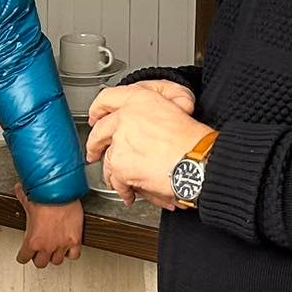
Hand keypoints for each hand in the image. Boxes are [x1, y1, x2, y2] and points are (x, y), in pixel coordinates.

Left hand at [16, 186, 83, 268]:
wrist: (61, 193)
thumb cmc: (45, 196)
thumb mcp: (29, 199)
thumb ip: (23, 198)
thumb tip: (19, 189)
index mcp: (32, 241)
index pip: (24, 258)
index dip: (24, 255)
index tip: (25, 254)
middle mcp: (46, 245)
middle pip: (40, 263)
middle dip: (39, 257)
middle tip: (40, 251)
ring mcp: (61, 244)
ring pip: (57, 261)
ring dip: (54, 255)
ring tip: (54, 249)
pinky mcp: (75, 240)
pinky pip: (73, 255)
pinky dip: (70, 253)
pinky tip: (68, 248)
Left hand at [84, 84, 210, 208]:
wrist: (198, 162)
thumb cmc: (194, 142)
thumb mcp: (174, 112)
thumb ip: (151, 115)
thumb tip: (140, 128)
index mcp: (141, 100)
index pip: (107, 97)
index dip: (98, 109)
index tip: (95, 117)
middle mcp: (126, 117)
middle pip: (99, 131)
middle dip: (95, 145)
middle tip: (94, 152)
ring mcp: (120, 141)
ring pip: (107, 160)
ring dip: (112, 172)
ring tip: (119, 180)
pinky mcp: (120, 165)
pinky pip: (115, 180)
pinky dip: (123, 189)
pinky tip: (129, 193)